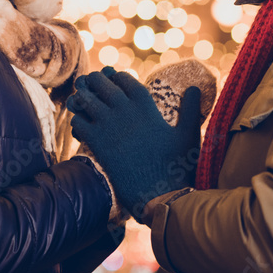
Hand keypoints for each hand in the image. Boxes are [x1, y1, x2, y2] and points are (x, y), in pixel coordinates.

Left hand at [68, 67, 201, 219]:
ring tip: (83, 101)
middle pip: (100, 83)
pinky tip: (82, 126)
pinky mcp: (97, 143)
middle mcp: (124, 108)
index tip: (112, 81)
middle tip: (92, 86)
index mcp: (145, 103)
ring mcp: (108, 125)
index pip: (123, 78)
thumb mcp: (188, 134)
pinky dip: (77, 120)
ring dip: (83, 97)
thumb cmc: (177, 165)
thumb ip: (190, 109)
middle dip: (95, 82)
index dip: (115, 77)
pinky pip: (78, 122)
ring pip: (86, 99)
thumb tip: (195, 88)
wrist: (159, 194)